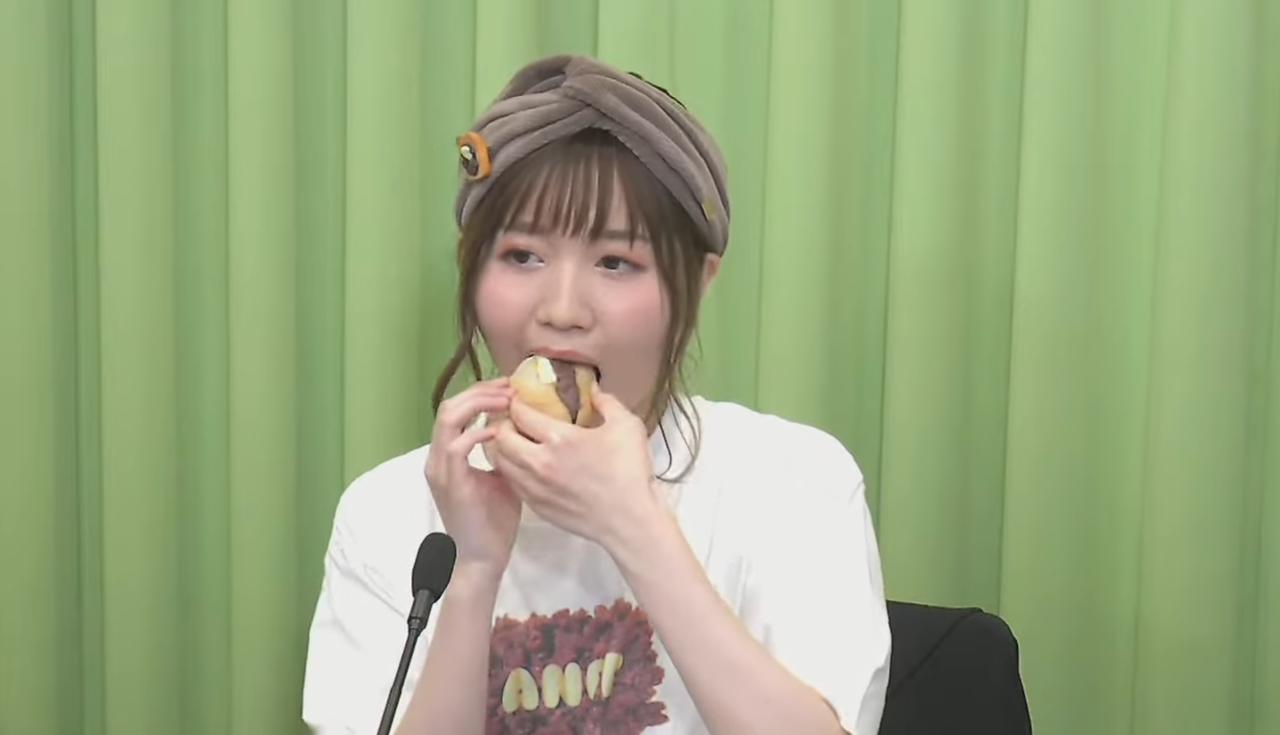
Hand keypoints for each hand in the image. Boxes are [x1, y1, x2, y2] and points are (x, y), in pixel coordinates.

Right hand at [424, 378, 521, 577]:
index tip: (509, 387)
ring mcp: (441, 469)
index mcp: (447, 454)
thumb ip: (506, 450)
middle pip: (448, 406)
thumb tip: (525, 427)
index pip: (455, 409)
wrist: (483, 557)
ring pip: (448, 418)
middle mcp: (437, 457)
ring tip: (507, 401)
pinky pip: (457, 445)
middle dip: (480, 391)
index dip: (480, 392)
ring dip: (479, 404)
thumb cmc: (495, 520)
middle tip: (510, 387)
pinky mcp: (450, 482)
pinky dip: (478, 432)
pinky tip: (500, 430)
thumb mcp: (504, 475)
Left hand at [487, 384, 664, 551]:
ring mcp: (535, 488)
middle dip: (504, 423)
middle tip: (515, 419)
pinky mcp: (537, 507)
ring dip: (504, 447)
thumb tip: (593, 389)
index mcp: (560, 439)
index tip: (520, 398)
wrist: (630, 520)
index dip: (516, 402)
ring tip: (516, 441)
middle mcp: (540, 463)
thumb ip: (607, 402)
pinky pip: (512, 483)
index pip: (520, 414)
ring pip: (501, 462)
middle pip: (501, 436)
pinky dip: (512, 470)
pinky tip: (525, 466)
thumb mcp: (627, 426)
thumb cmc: (631, 471)